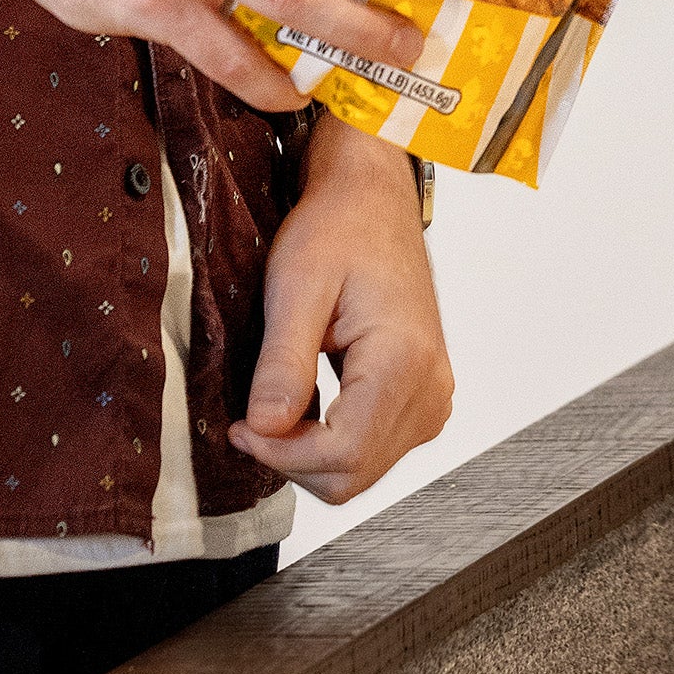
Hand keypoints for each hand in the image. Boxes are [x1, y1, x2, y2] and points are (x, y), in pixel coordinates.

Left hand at [229, 119, 453, 503]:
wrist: (373, 199)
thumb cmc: (340, 227)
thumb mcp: (296, 286)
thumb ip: (282, 364)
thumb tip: (264, 430)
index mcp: (405, 359)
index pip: (341, 454)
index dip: (280, 454)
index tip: (241, 426)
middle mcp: (431, 385)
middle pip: (353, 474)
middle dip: (293, 458)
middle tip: (252, 418)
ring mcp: (432, 393)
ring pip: (362, 470)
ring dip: (311, 453)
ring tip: (279, 404)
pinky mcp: (423, 393)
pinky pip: (374, 448)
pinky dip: (332, 441)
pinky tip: (308, 404)